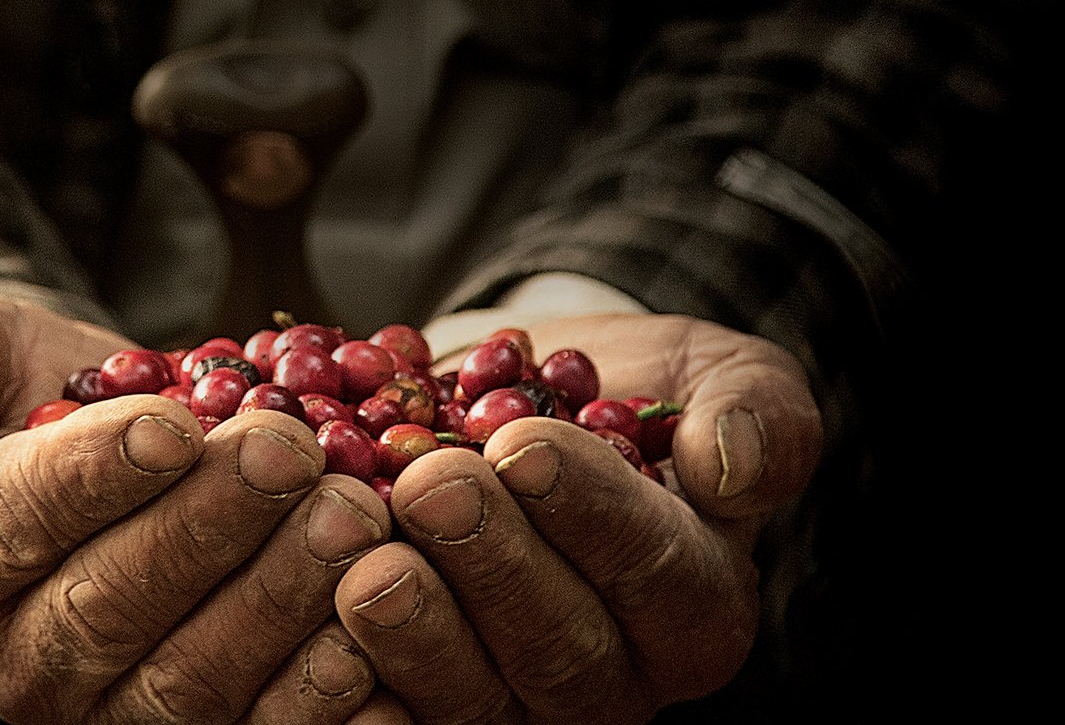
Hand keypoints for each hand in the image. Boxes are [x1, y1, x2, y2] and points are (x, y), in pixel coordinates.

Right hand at [0, 290, 394, 723]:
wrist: (119, 463)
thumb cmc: (39, 400)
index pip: (4, 525)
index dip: (90, 476)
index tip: (174, 423)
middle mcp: (13, 666)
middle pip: (107, 610)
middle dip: (207, 528)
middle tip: (290, 453)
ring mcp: (109, 717)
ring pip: (191, 683)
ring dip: (279, 600)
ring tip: (352, 511)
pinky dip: (323, 692)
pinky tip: (376, 621)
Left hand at [334, 313, 821, 723]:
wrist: (505, 406)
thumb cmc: (623, 391)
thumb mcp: (719, 374)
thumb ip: (756, 414)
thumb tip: (734, 464)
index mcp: (695, 603)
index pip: (655, 573)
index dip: (589, 512)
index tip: (523, 444)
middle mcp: (612, 673)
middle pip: (558, 650)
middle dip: (491, 564)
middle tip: (429, 485)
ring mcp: (511, 698)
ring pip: (470, 697)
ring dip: (413, 625)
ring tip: (363, 551)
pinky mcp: (422, 697)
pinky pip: (387, 712)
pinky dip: (344, 671)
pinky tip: (309, 612)